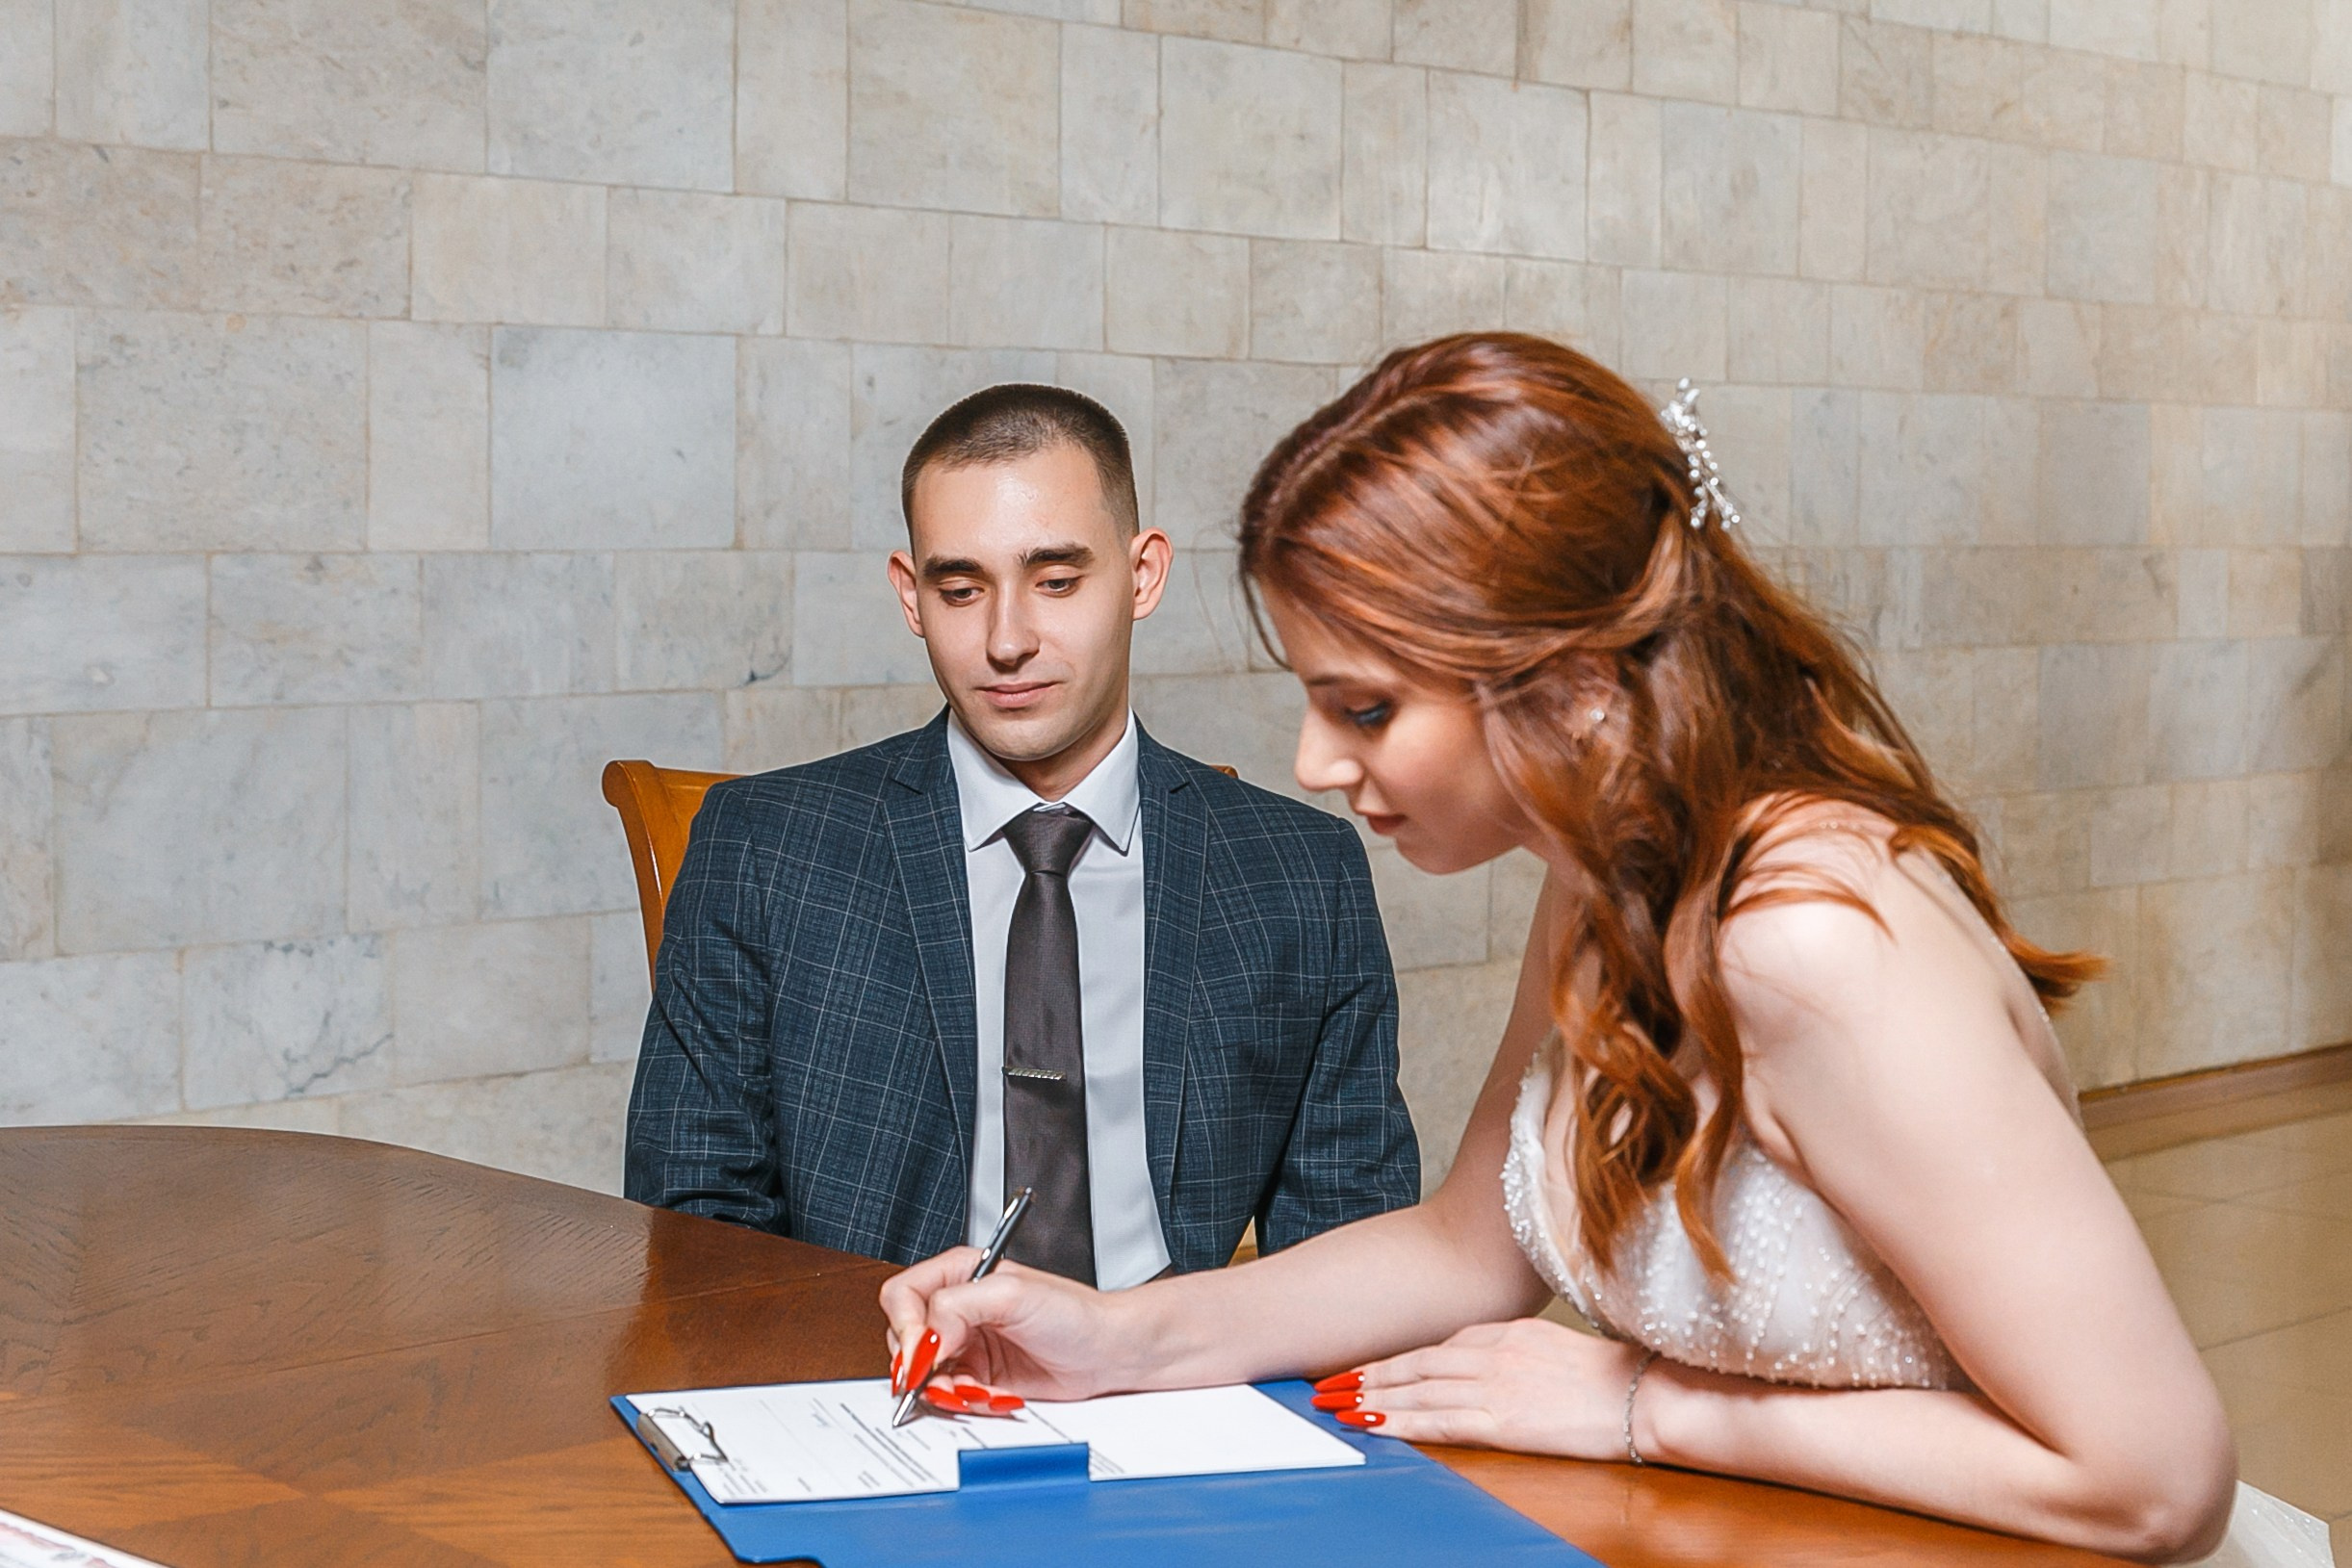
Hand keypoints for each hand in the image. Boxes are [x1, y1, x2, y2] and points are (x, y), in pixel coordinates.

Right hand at [879, 1248, 1144, 1402]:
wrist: (1109, 1352)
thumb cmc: (1074, 1313)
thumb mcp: (1012, 1295)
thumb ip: (957, 1308)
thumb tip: (923, 1340)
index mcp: (959, 1274)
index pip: (903, 1296)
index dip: (906, 1327)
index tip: (922, 1355)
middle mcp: (958, 1309)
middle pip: (905, 1339)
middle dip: (922, 1367)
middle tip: (945, 1381)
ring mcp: (966, 1345)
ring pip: (924, 1375)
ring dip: (945, 1390)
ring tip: (976, 1391)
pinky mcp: (978, 1377)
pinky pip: (950, 1395)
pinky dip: (965, 1402)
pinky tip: (992, 1396)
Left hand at [1323, 1318, 1645, 1458]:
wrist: (1642, 1395)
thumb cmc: (1604, 1375)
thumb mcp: (1548, 1344)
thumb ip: (1507, 1348)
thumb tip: (1475, 1361)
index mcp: (1503, 1332)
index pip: (1432, 1346)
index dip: (1390, 1358)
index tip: (1359, 1367)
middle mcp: (1491, 1353)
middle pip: (1414, 1364)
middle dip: (1366, 1375)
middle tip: (1327, 1385)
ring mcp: (1495, 1385)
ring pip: (1417, 1390)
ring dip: (1372, 1399)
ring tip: (1337, 1406)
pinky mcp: (1503, 1419)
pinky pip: (1440, 1420)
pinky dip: (1402, 1422)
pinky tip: (1376, 1425)